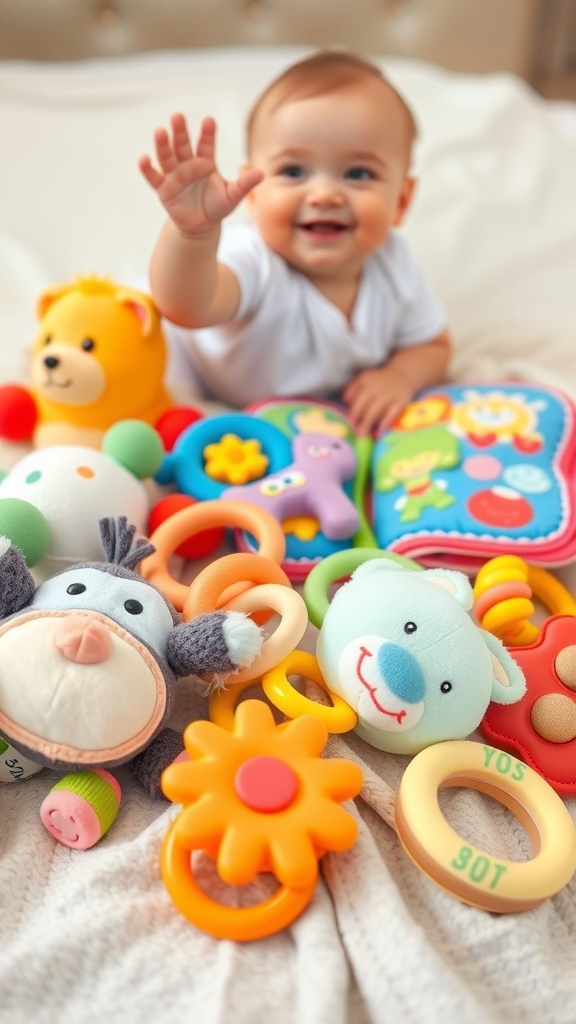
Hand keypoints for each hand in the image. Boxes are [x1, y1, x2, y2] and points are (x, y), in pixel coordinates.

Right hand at [139, 113, 262, 236]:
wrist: (201, 226)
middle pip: (183, 144)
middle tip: (177, 116)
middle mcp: (188, 164)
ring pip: (166, 156)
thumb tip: (262, 174)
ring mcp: (174, 174)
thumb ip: (244, 184)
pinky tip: (144, 159)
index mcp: (205, 162)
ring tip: (159, 131)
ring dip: (162, 144)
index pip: (206, 143)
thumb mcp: (232, 196)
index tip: (209, 121)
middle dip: (180, 131)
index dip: (207, 133)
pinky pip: (153, 176)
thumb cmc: (217, 207)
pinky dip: (147, 168)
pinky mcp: (163, 188)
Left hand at [343, 365, 414, 436]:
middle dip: (359, 420)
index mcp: (366, 382)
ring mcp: (389, 396)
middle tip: (356, 432)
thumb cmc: (379, 380)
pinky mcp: (400, 402)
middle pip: (365, 407)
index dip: (353, 413)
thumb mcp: (364, 378)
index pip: (357, 400)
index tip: (351, 423)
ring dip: (367, 424)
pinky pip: (391, 415)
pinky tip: (378, 433)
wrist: (402, 374)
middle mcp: (377, 388)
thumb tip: (345, 400)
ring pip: (375, 411)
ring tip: (363, 434)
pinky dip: (384, 424)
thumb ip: (352, 388)